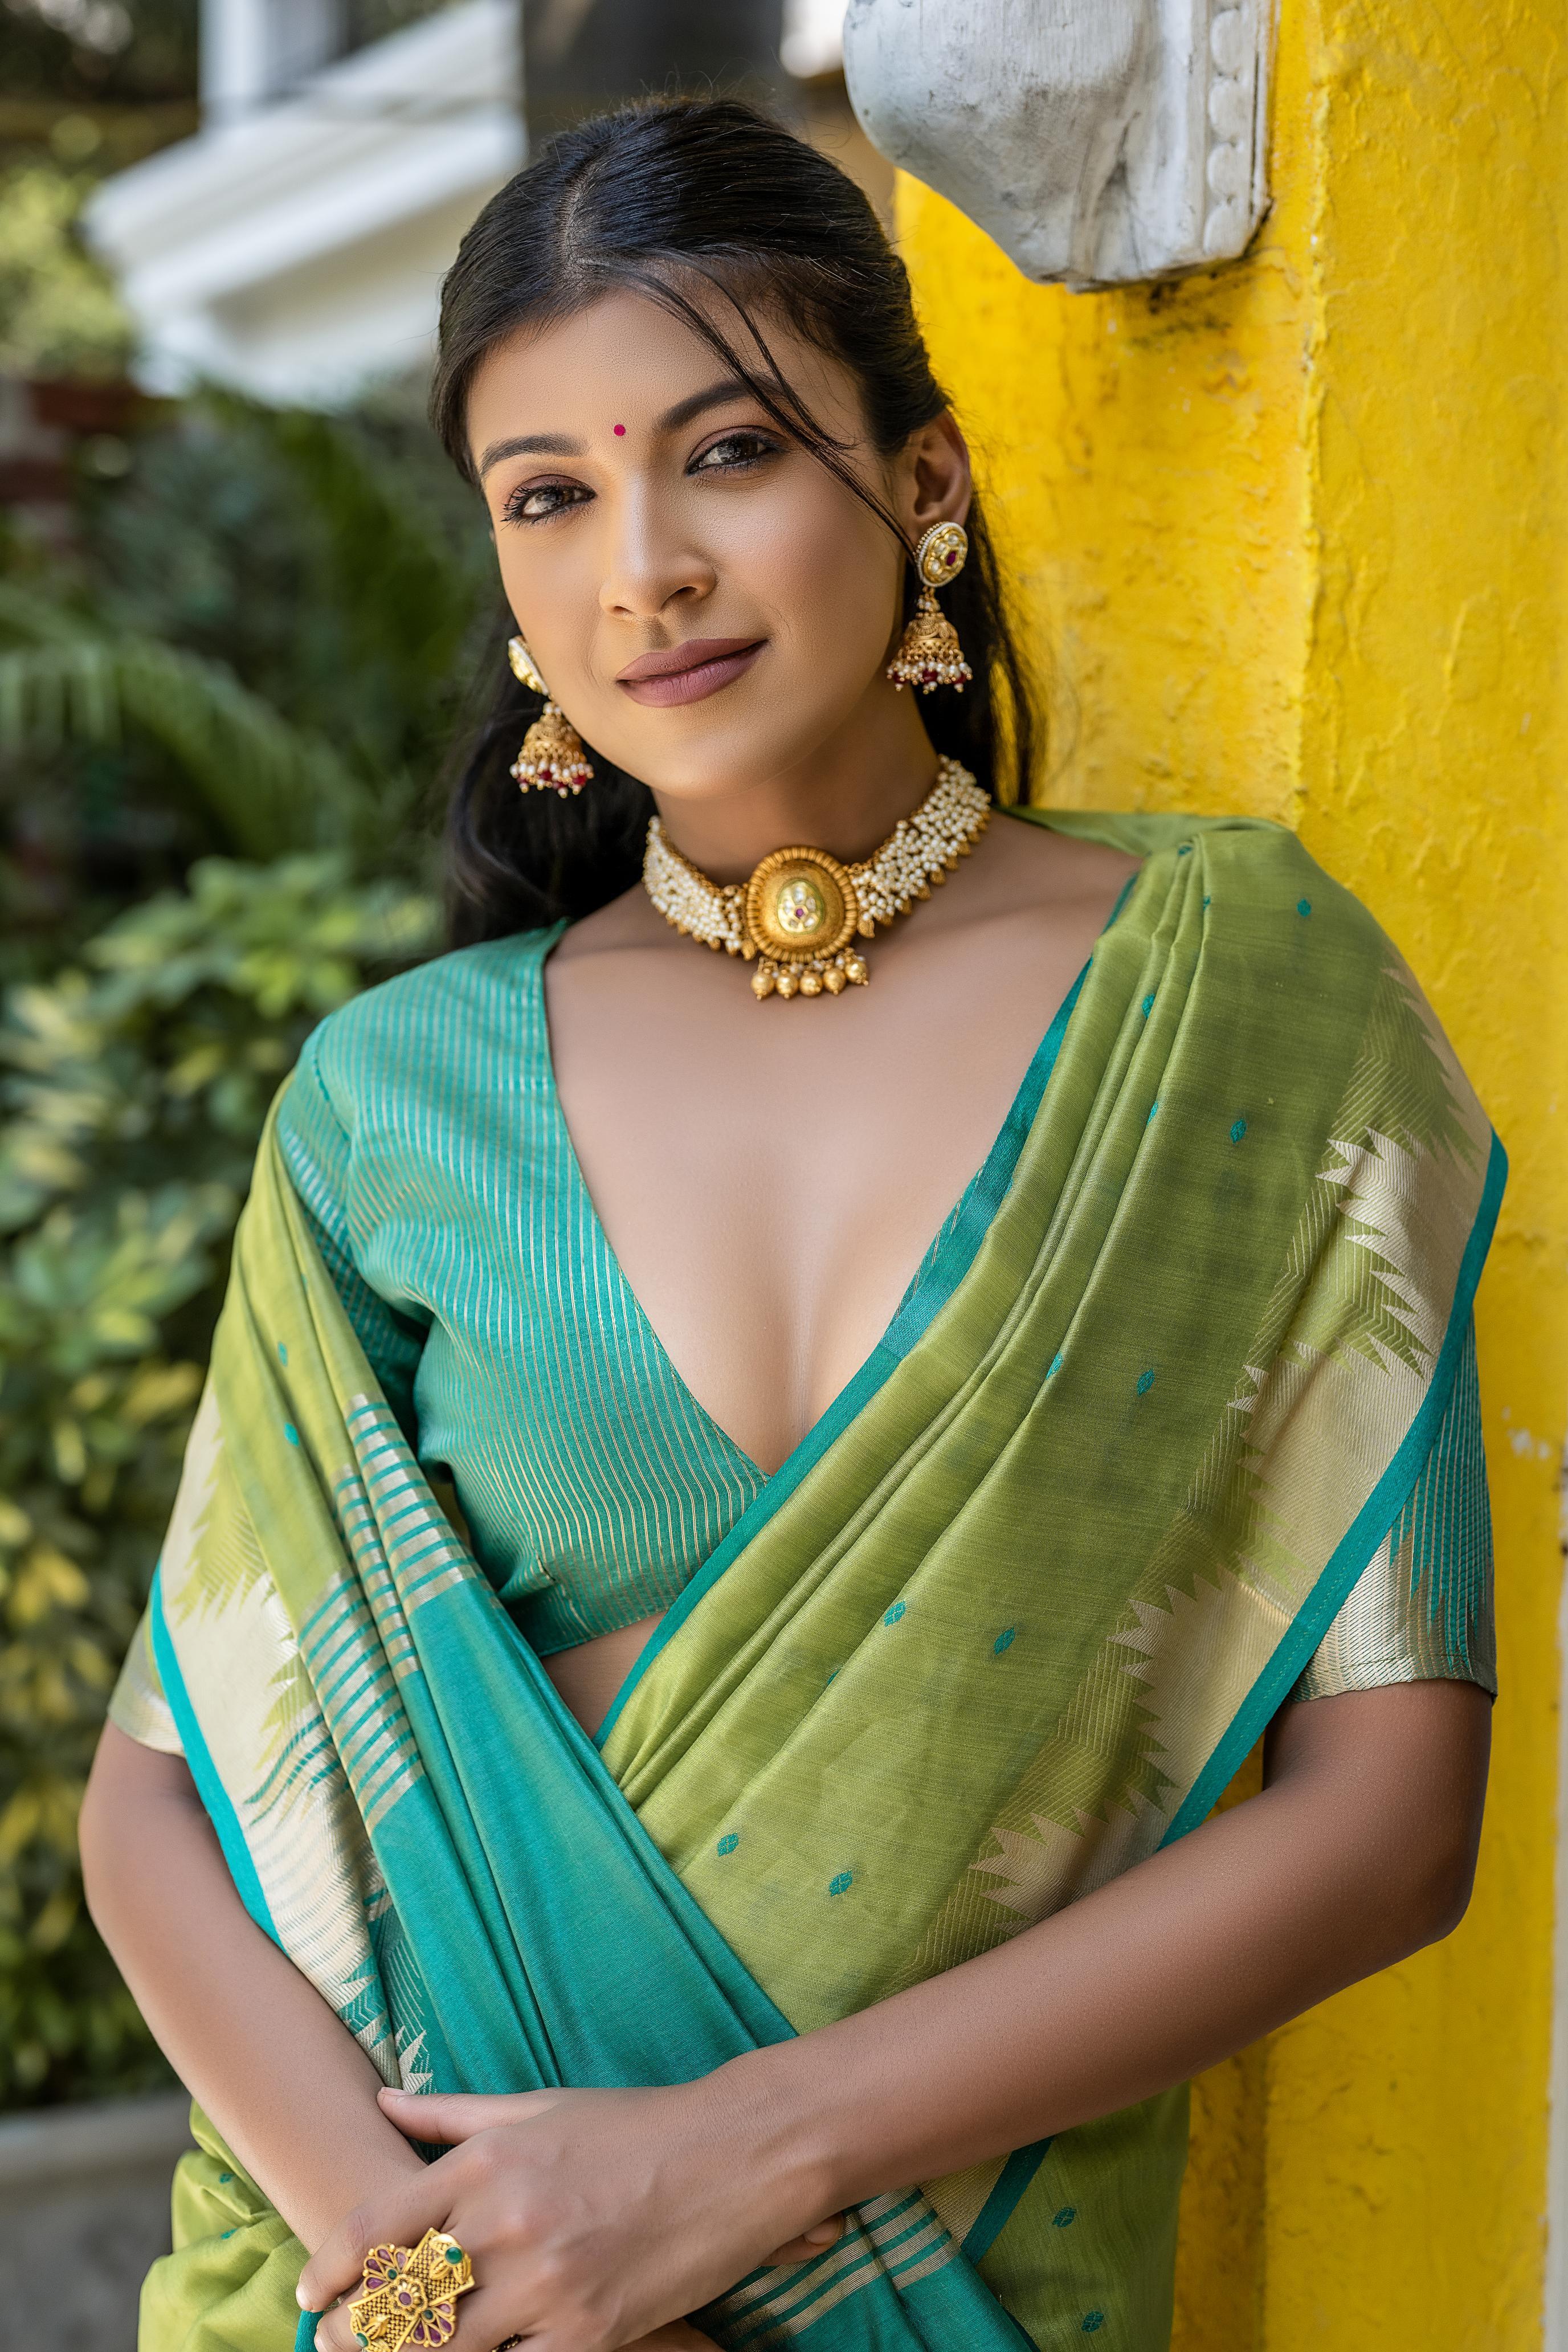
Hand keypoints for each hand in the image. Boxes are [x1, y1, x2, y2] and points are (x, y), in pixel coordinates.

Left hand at [298, 2079, 843, 2351]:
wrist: (735, 2155)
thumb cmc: (634, 2126)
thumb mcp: (539, 2107)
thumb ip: (452, 2116)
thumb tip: (381, 2102)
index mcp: (488, 2162)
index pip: (376, 2226)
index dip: (329, 2269)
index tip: (309, 2298)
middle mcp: (507, 2221)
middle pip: (398, 2302)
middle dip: (356, 2333)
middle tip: (340, 2345)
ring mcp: (547, 2283)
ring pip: (445, 2349)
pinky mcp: (589, 2333)